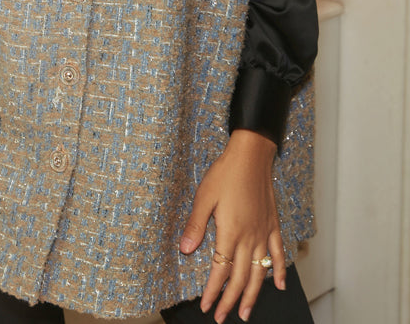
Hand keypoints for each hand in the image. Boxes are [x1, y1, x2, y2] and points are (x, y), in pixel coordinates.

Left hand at [179, 129, 285, 322]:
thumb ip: (196, 225)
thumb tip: (185, 249)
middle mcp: (250, 237)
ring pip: (259, 272)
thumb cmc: (225, 173)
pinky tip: (279, 285)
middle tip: (222, 317)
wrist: (251, 156)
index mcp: (231, 232)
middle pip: (241, 277)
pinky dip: (280, 270)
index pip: (221, 270)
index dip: (213, 290)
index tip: (206, 306)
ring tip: (246, 312)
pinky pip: (278, 253)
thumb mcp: (204, 196)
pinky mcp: (272, 225)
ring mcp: (263, 233)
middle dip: (230, 300)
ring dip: (253, 294)